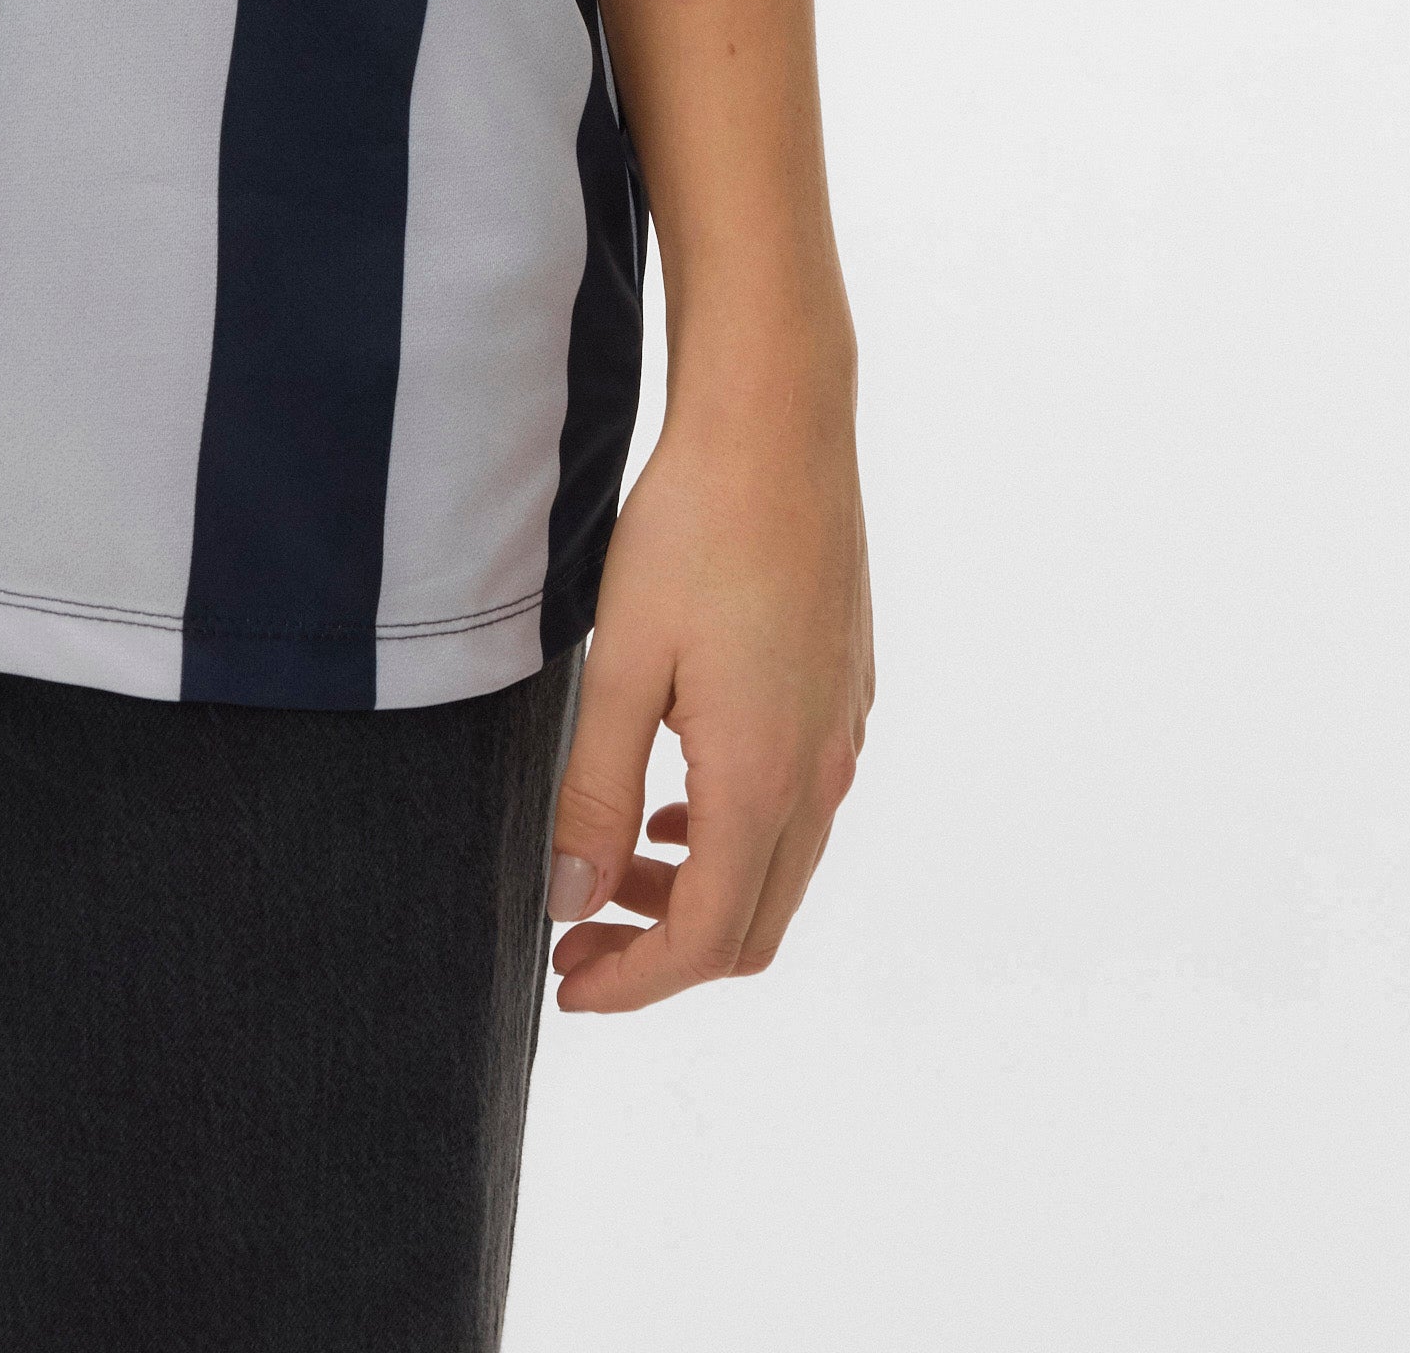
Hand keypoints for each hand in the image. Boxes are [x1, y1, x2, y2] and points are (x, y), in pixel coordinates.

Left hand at [545, 359, 871, 1008]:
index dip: (633, 981)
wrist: (779, 425)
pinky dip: (736, 835)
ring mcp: (842, 734)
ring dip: (699, 891)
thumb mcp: (621, 665)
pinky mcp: (845, 694)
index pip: (706, 941)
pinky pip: (799, 808)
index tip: (565, 983)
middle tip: (577, 934)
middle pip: (753, 925)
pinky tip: (678, 795)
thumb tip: (569, 900)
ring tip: (614, 862)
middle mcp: (819, 774)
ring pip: (780, 867)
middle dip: (663, 951)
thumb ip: (596, 793)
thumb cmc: (691, 530)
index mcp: (762, 781)